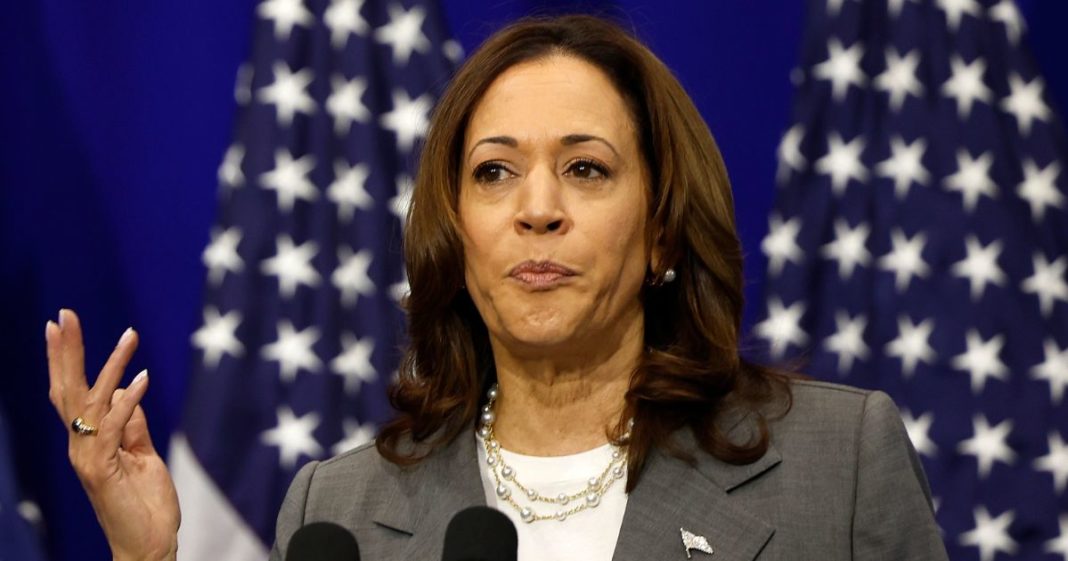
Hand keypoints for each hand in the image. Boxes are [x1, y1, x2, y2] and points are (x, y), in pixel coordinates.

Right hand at [45, 309, 179, 560]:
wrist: (149, 544)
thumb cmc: (144, 503)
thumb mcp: (142, 455)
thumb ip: (133, 426)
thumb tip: (128, 392)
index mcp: (87, 440)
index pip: (70, 392)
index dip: (64, 358)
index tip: (62, 324)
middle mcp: (80, 445)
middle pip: (67, 390)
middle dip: (66, 351)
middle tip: (65, 314)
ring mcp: (87, 458)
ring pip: (93, 402)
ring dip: (111, 365)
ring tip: (130, 335)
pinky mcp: (102, 470)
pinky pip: (114, 427)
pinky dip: (128, 401)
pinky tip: (142, 377)